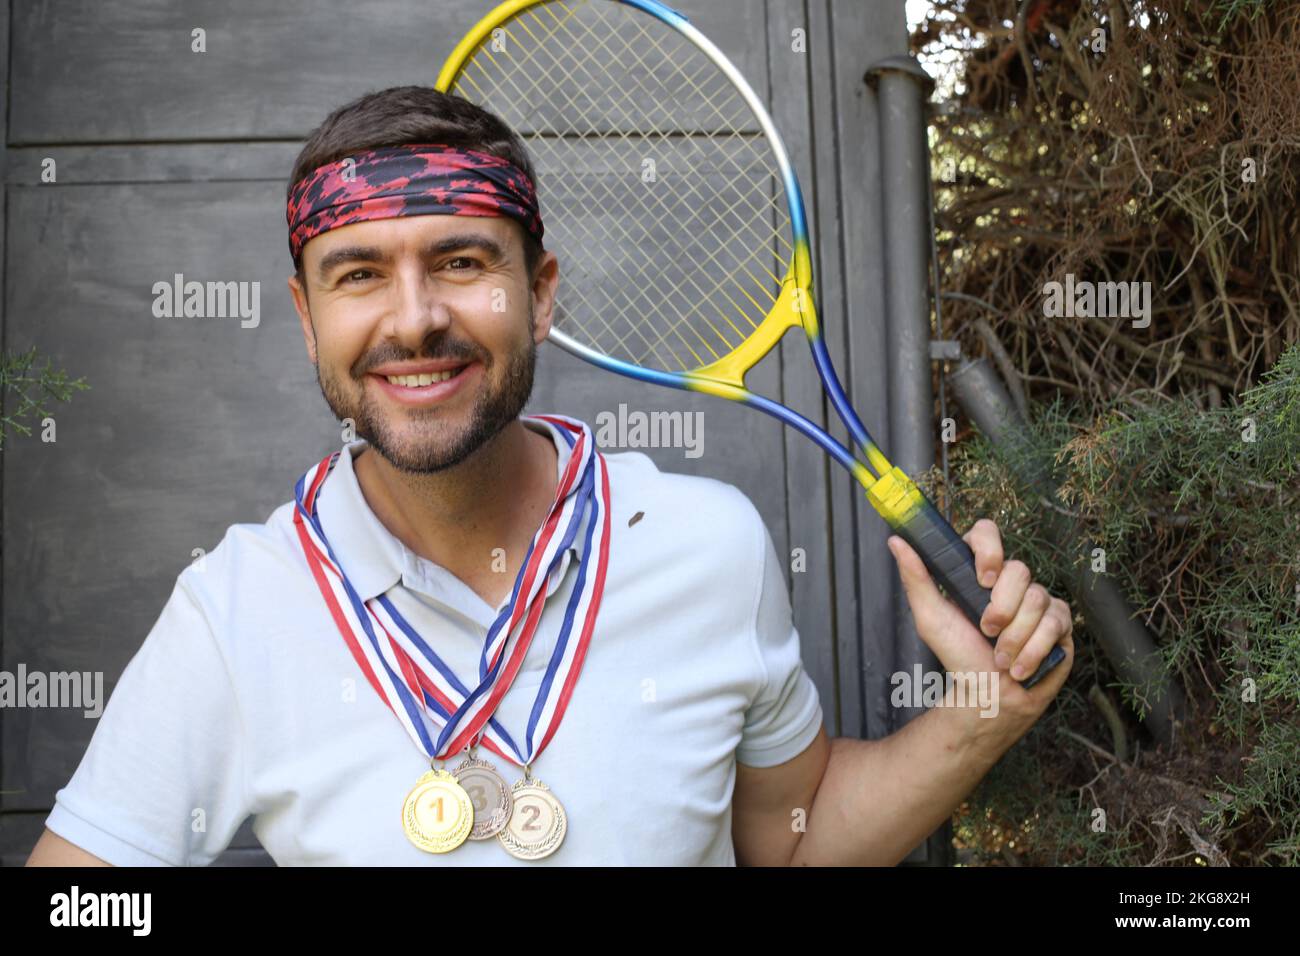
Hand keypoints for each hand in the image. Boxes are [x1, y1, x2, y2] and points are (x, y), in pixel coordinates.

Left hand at [886, 518, 1073, 729]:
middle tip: (986, 633)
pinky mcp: (1060, 621)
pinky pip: (1054, 623)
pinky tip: (1020, 668)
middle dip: (1001, 609)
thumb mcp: (930, 618)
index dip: (989, 549)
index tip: (982, 579)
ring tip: (1001, 659)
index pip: (987, 532)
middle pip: (1019, 570)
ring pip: (1037, 600)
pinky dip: (1033, 651)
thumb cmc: (959, 656)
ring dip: (1014, 638)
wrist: (989, 697)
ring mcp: (1038, 599)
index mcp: (978, 573)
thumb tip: (896, 541)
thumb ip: (916, 578)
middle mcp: (1011, 582)